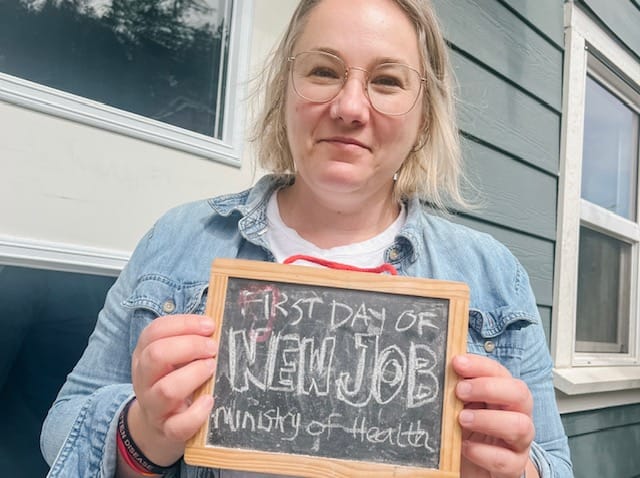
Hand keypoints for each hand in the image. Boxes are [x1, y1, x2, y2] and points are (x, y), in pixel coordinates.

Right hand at [127, 314, 216, 465]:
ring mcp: (153, 405)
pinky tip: (209, 400)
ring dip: (194, 374)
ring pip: (166, 389)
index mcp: (144, 354)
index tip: (210, 326)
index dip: (185, 324)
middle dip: (190, 346)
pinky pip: (178, 426)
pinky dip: (197, 413)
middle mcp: (144, 378)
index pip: (155, 331)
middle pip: (156, 355)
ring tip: (211, 368)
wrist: (156, 425)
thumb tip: (217, 325)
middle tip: (212, 348)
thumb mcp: (173, 358)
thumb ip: (189, 340)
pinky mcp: (166, 429)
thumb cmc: (173, 380)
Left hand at [453, 354, 535, 477]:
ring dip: (487, 420)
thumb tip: (439, 370)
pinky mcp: (514, 466)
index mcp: (504, 394)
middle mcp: (517, 414)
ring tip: (461, 419)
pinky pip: (507, 460)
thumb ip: (457, 391)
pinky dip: (483, 453)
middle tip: (459, 391)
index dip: (479, 365)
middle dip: (488, 388)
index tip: (457, 363)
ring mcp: (519, 441)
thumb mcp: (463, 407)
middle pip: (520, 393)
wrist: (479, 466)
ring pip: (520, 426)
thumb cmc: (471, 431)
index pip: (500, 372)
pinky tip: (465, 447)